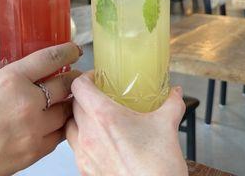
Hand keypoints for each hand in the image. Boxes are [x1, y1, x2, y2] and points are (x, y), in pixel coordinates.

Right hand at [0, 43, 81, 175]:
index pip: (51, 59)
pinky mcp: (32, 153)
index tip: (74, 49)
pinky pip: (57, 137)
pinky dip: (58, 127)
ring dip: (68, 103)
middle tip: (75, 75)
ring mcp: (32, 130)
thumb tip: (11, 63)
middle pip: (66, 85)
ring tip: (64, 99)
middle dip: (73, 78)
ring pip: (66, 113)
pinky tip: (52, 122)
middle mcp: (27, 104)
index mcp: (11, 80)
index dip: (68, 51)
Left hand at [66, 73, 186, 175]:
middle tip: (101, 96)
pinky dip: (83, 140)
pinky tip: (101, 142)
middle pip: (73, 105)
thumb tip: (174, 92)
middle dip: (85, 98)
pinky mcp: (85, 171)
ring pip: (70, 127)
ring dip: (80, 119)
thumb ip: (171, 103)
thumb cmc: (157, 167)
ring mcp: (84, 154)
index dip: (85, 78)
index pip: (78, 87)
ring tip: (98, 119)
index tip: (96, 78)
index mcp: (104, 116)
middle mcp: (88, 134)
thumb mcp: (168, 125)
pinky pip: (75, 149)